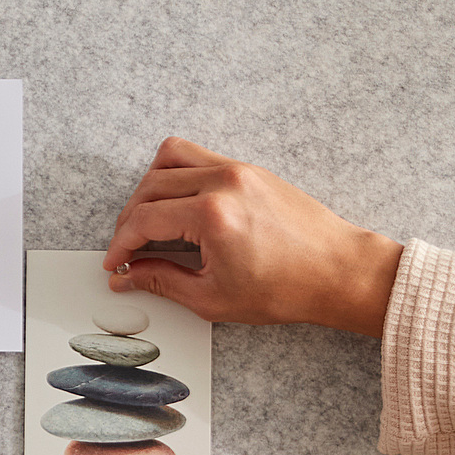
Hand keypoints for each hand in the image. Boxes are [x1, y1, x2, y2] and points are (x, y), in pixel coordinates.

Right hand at [103, 137, 401, 333]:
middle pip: (151, 186)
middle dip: (129, 218)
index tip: (115, 262)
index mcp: (212, 215)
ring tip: (148, 219)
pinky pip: (199, 157)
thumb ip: (162, 280)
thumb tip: (129, 275)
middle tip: (127, 248)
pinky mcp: (250, 169)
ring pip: (170, 157)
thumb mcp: (213, 297)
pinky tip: (178, 206)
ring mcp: (238, 170)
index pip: (144, 219)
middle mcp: (223, 182)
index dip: (121, 244)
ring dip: (149, 187)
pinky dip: (178, 176)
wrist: (339, 273)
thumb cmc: (289, 288)